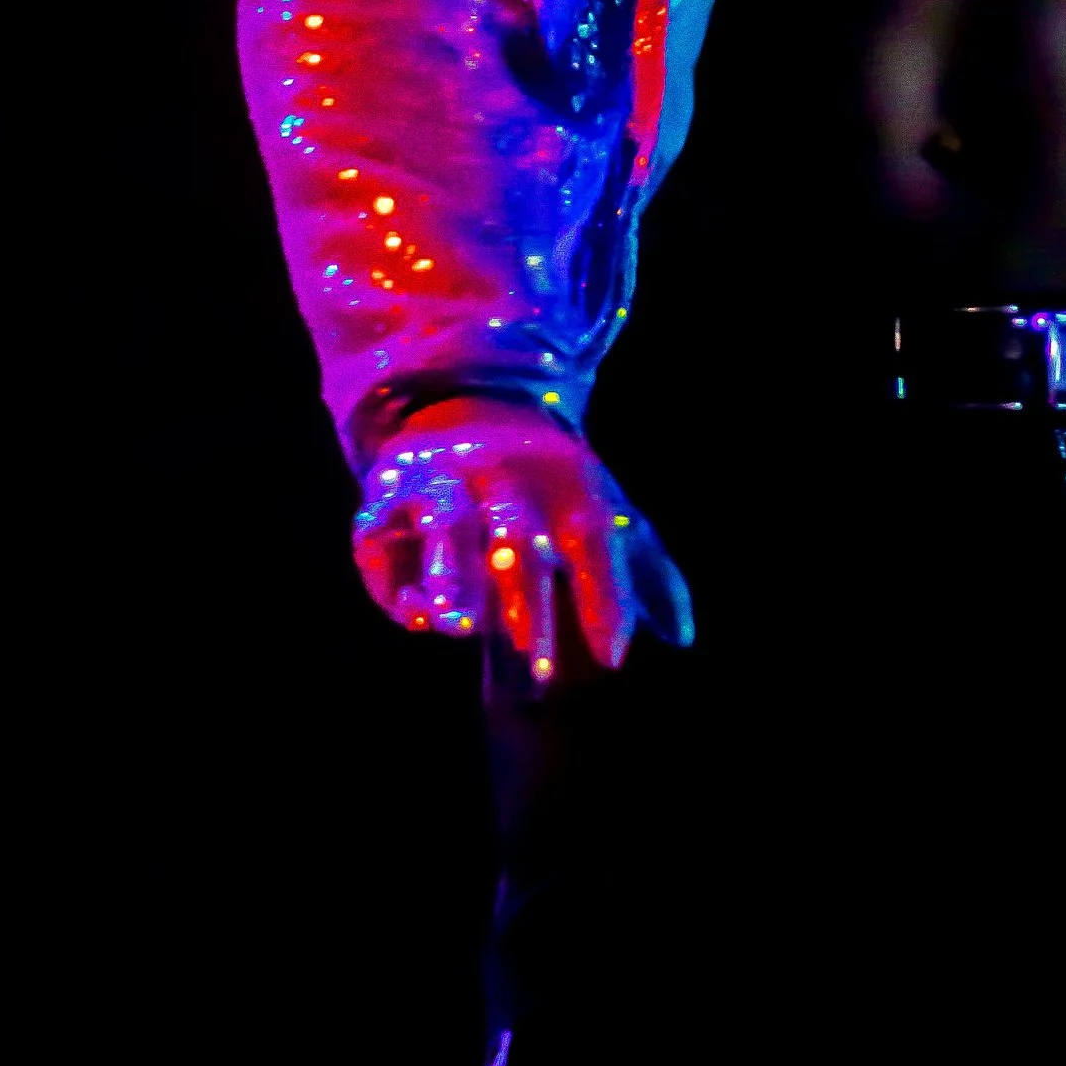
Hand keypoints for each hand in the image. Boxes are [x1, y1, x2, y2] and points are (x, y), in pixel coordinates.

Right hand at [353, 398, 692, 690]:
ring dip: (450, 575)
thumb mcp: (603, 505)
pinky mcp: (389, 489)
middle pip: (516, 540)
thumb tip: (683, 638)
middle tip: (539, 672)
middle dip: (526, 602)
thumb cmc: (550, 478)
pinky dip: (392, 578)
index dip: (605, 598)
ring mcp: (445, 479)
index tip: (613, 658)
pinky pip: (382, 537)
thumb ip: (644, 570)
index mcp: (568, 485)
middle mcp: (505, 479)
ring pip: (445, 529)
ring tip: (456, 624)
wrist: (468, 394)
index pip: (594, 541)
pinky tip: (416, 617)